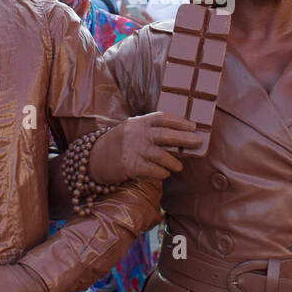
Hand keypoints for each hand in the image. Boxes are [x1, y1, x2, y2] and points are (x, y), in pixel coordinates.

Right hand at [88, 112, 202, 183]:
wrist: (94, 158)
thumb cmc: (119, 144)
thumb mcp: (132, 130)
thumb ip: (150, 130)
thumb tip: (180, 136)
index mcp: (138, 122)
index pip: (162, 118)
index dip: (179, 121)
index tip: (193, 126)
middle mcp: (135, 133)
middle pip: (164, 134)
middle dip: (183, 138)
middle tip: (198, 141)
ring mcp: (132, 149)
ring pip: (160, 154)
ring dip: (173, 161)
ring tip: (179, 166)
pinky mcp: (128, 165)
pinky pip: (151, 170)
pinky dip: (161, 172)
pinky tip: (165, 174)